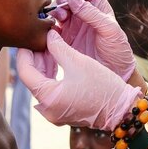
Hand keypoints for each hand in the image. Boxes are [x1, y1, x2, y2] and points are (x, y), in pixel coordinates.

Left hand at [17, 29, 139, 129]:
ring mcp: (54, 113)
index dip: (25, 52)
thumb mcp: (78, 62)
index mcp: (48, 97)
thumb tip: (48, 34)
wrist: (122, 109)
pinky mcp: (63, 113)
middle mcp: (47, 109)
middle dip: (35, 57)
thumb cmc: (103, 85)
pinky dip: (51, 77)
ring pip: (41, 85)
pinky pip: (50, 92)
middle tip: (39, 38)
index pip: (25, 72)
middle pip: (32, 79)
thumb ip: (58, 47)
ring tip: (48, 46)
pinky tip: (56, 61)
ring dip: (44, 66)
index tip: (28, 37)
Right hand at [51, 0, 135, 80]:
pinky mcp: (63, 39)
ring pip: (57, 9)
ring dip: (55, 10)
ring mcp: (72, 25)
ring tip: (60, 19)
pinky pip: (51, 27)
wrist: (114, 74)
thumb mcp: (110, 30)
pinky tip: (52, 30)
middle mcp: (83, 13)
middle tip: (64, 8)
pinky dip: (48, 25)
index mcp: (98, 6)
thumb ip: (93, 14)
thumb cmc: (118, 51)